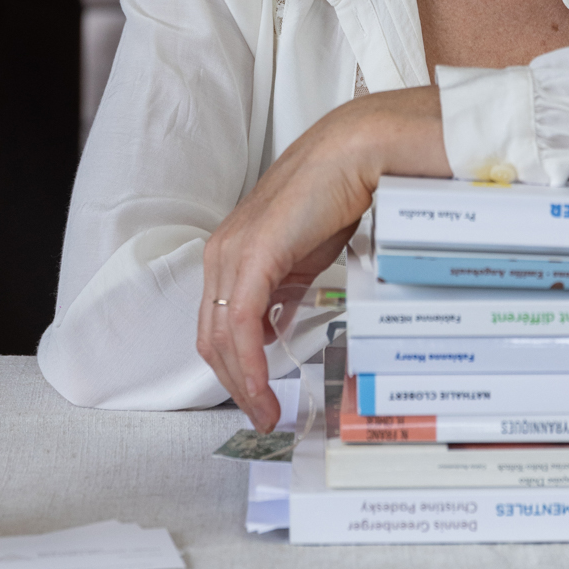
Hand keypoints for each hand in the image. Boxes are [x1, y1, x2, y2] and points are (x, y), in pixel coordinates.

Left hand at [198, 86, 446, 429]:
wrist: (355, 152)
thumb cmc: (337, 193)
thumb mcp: (305, 254)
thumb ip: (287, 287)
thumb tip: (282, 324)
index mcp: (233, 251)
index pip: (220, 323)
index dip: (234, 366)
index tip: (256, 397)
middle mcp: (223, 253)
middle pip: (212, 337)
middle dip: (235, 384)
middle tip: (261, 416)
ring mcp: (233, 254)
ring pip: (222, 338)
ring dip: (243, 383)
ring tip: (266, 412)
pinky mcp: (253, 258)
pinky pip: (243, 325)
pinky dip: (250, 363)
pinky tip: (264, 387)